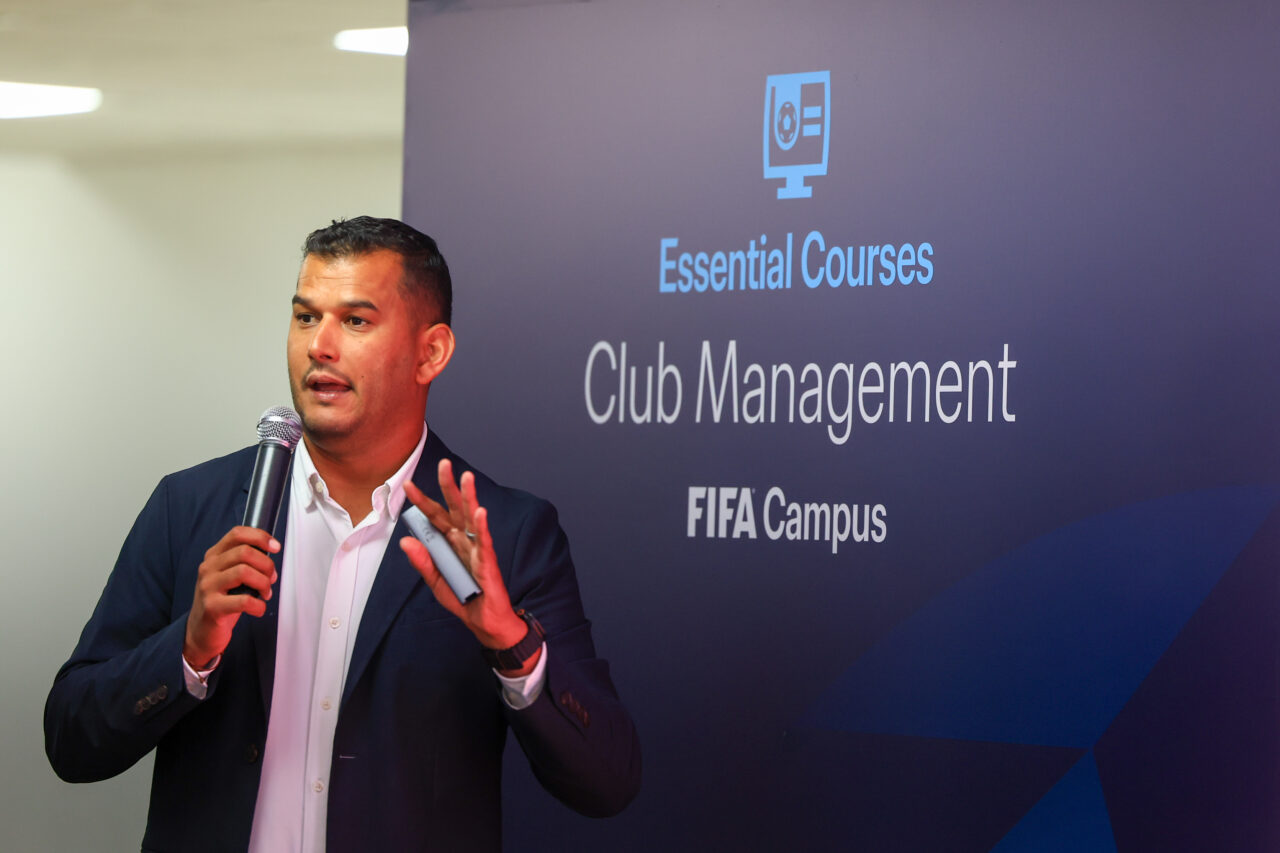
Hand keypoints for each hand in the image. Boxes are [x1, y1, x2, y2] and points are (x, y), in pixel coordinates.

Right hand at [183, 526, 278, 669]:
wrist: (200, 631)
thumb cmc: (221, 601)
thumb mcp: (229, 576)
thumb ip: (245, 563)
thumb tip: (271, 561)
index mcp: (214, 556)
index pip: (237, 534)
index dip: (260, 537)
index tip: (275, 547)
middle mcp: (208, 568)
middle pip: (245, 552)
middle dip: (267, 565)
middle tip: (271, 579)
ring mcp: (208, 586)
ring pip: (244, 572)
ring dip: (264, 583)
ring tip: (265, 594)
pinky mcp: (212, 607)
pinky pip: (244, 600)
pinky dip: (258, 605)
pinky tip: (258, 609)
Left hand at [400, 459, 538, 673]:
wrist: (485, 622)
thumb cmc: (465, 600)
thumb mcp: (435, 583)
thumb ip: (422, 563)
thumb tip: (404, 542)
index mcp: (452, 544)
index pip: (435, 518)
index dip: (422, 502)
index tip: (408, 485)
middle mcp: (465, 542)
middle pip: (455, 509)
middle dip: (449, 487)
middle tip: (444, 464)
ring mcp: (478, 550)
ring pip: (472, 519)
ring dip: (469, 498)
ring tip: (466, 478)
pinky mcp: (488, 564)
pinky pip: (484, 543)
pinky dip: (482, 527)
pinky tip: (480, 512)